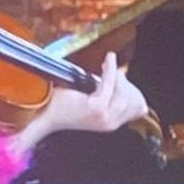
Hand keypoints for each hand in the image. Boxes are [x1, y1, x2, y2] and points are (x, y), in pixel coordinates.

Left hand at [7, 52, 148, 158]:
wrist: (45, 115)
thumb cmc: (63, 105)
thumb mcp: (92, 99)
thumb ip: (108, 93)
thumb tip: (123, 76)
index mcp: (111, 123)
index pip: (137, 107)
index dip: (133, 88)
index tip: (124, 74)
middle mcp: (110, 124)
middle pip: (133, 98)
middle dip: (126, 81)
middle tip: (112, 67)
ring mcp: (104, 118)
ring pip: (124, 92)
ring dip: (117, 75)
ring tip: (108, 64)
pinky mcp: (97, 109)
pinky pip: (109, 84)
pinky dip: (110, 70)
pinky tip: (108, 60)